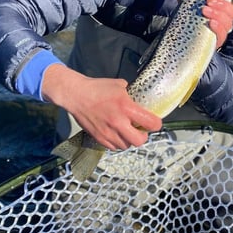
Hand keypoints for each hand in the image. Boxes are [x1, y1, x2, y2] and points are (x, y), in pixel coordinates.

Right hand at [42, 64, 161, 149]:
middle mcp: (118, 122)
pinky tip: (116, 133)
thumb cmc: (98, 88)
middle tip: (141, 130)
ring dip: (129, 139)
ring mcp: (108, 132)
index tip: (155, 122)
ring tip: (126, 130)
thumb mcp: (119, 85)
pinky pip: (114, 147)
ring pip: (126, 146)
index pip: (150, 122)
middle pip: (139, 141)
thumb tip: (137, 99)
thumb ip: (130, 94)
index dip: (156, 124)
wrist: (76, 95)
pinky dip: (118, 142)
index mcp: (126, 107)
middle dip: (143, 136)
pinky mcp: (99, 138)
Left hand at [178, 0, 232, 48]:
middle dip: (222, 5)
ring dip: (218, 14)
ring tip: (204, 11)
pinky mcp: (215, 41)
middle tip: (208, 3)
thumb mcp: (185, 5)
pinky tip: (210, 23)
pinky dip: (217, 27)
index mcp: (219, 11)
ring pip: (228, 22)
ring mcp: (220, 32)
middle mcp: (222, 21)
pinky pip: (221, 35)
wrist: (179, 38)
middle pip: (232, 12)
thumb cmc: (187, 18)